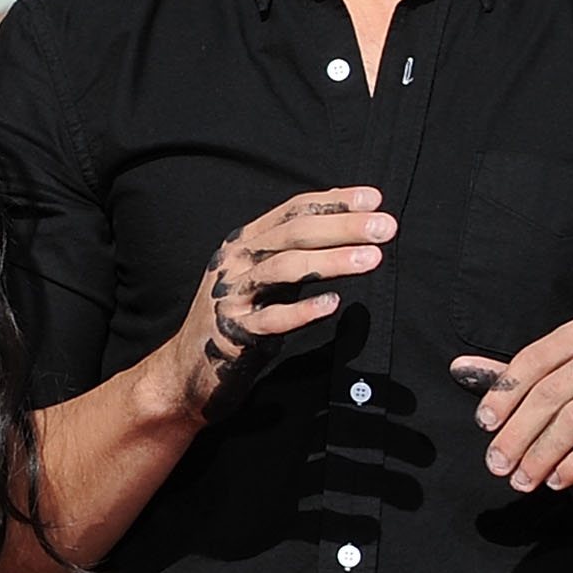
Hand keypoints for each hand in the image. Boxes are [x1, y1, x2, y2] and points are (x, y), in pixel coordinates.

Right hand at [161, 188, 393, 421]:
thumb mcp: (260, 277)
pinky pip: (271, 320)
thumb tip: (343, 216)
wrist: (185, 372)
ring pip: (285, 269)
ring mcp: (231, 298)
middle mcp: (235, 264)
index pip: (292, 211)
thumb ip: (292, 251)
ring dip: (331, 261)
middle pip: (294, 234)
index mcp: (242, 244)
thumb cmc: (235, 320)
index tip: (374, 200)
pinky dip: (303, 311)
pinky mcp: (233, 334)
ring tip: (372, 259)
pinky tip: (333, 304)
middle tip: (386, 228)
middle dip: (343, 227)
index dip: (334, 202)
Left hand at [452, 317, 572, 494]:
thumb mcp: (548, 385)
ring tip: (522, 480)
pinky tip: (556, 480)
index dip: (503, 394)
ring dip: (541, 455)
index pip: (533, 361)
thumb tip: (457, 367)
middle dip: (517, 434)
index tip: (483, 426)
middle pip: (551, 393)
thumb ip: (508, 377)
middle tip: (496, 466)